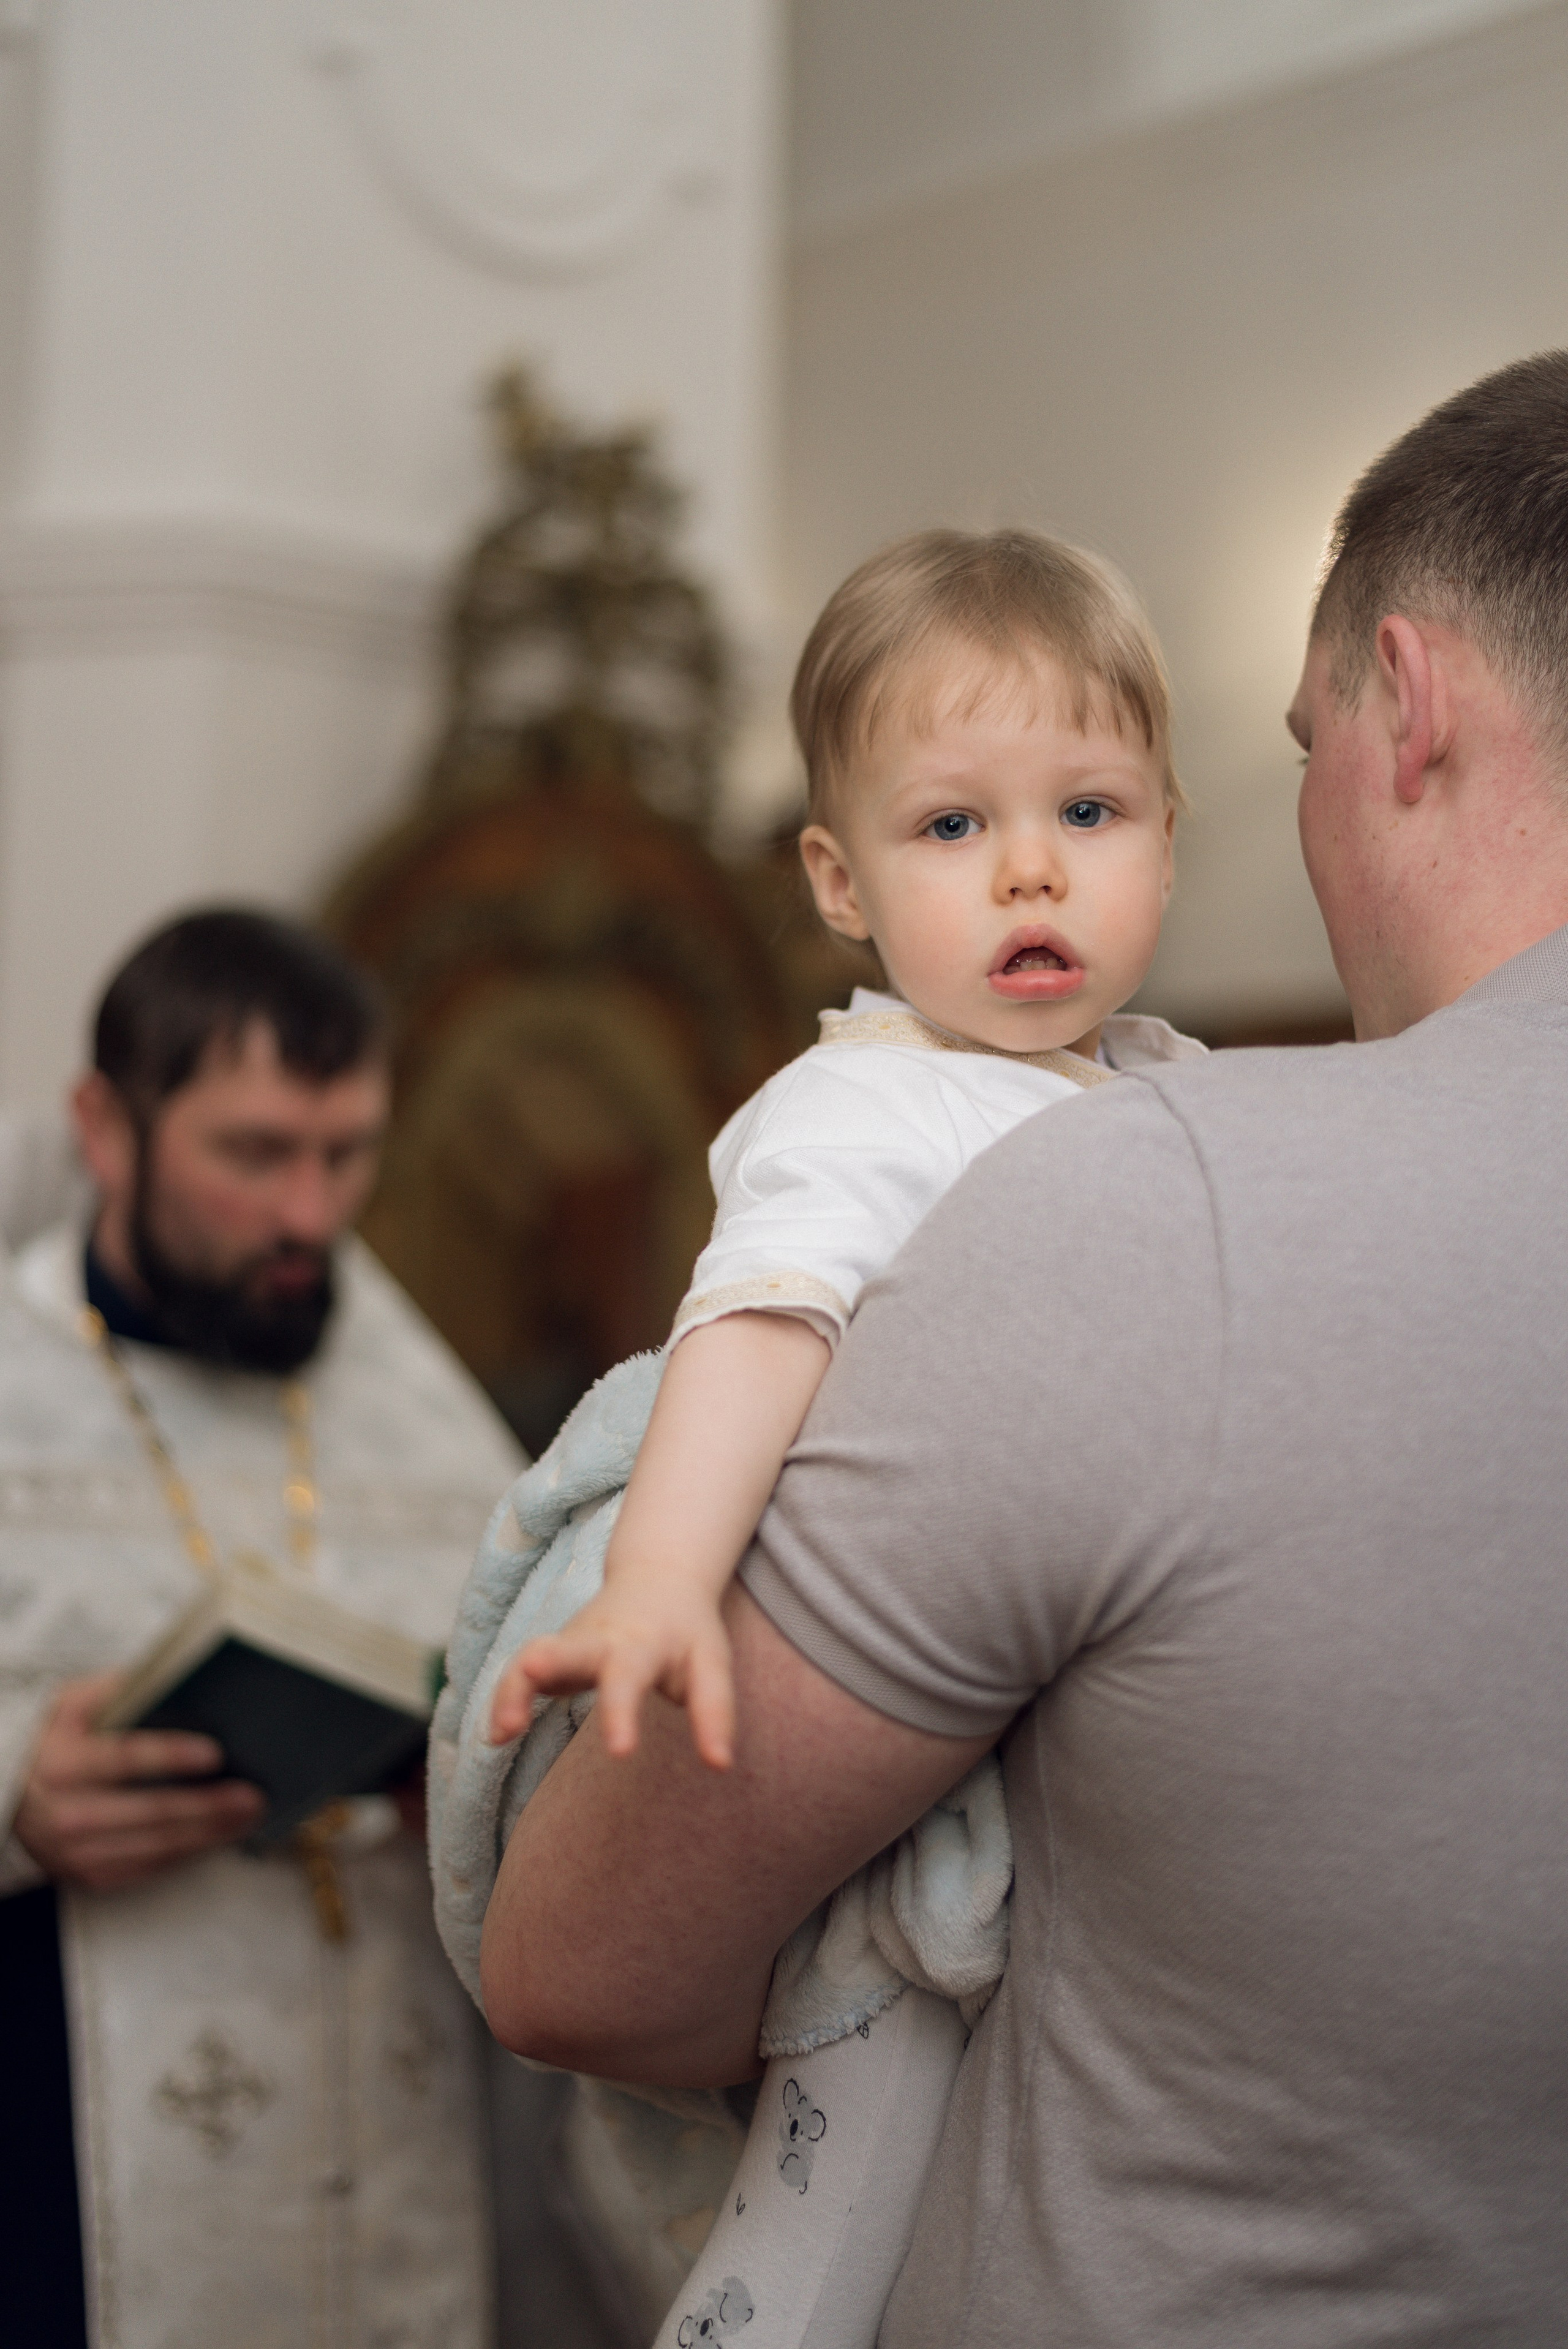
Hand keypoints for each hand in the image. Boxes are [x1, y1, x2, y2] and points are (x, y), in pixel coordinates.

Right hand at [13, 1672, 265, 1890]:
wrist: (6, 1796)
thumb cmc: (47, 1744)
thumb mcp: (67, 1705)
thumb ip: (114, 1690)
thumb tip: (172, 1671)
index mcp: (60, 1764)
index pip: (122, 1757)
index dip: (169, 1755)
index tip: (213, 1753)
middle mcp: (66, 1815)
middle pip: (150, 1811)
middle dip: (207, 1805)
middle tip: (251, 1794)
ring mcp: (76, 1853)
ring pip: (156, 1847)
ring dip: (208, 1833)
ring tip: (247, 1816)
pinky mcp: (89, 1875)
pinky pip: (149, 1868)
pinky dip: (188, 1853)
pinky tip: (218, 1837)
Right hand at [488, 1580, 736, 1770]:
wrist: (657, 1578)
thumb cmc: (686, 1632)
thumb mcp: (711, 1664)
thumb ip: (714, 1713)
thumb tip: (721, 1765)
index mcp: (641, 1644)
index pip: (629, 1677)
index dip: (622, 1713)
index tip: (620, 1752)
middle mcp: (598, 1639)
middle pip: (566, 1649)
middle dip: (544, 1664)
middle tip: (531, 1675)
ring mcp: (569, 1644)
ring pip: (529, 1658)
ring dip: (510, 1691)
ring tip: (500, 1733)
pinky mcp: (551, 1656)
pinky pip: (518, 1675)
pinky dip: (503, 1701)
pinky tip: (497, 1737)